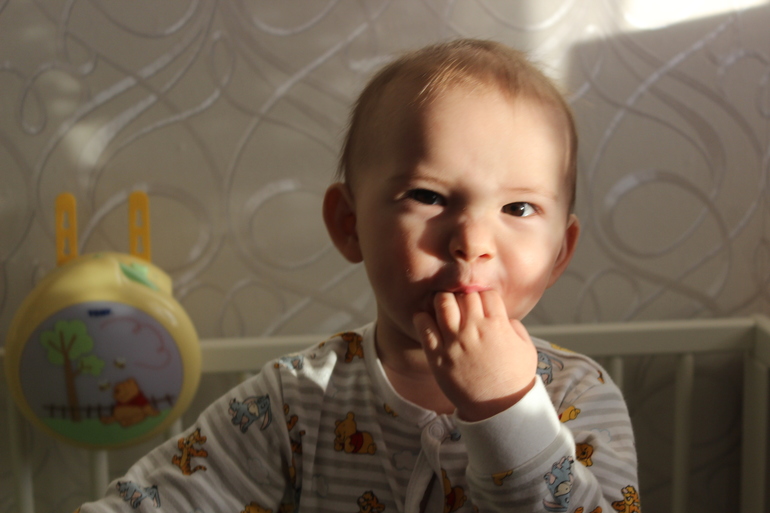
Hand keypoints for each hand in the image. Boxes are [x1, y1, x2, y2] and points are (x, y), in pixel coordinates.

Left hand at [413, 290, 536, 421]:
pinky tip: (426, 319)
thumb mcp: (526, 349)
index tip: (480, 305)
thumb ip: (515, 327)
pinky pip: (423, 326)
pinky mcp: (437, 356)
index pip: (486, 293)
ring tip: (443, 308)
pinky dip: (422, 317)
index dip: (483, 296)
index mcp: (497, 326)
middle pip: (463, 294)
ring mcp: (454, 342)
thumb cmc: (514, 380)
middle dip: (462, 296)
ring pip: (442, 303)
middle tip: (460, 305)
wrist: (498, 409)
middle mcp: (474, 330)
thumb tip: (502, 315)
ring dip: (442, 301)